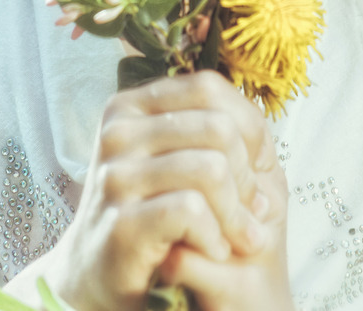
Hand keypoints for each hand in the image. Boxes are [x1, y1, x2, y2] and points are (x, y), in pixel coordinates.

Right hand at [42, 70, 280, 310]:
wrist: (102, 277)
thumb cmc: (159, 213)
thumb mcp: (186, 160)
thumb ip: (219, 130)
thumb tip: (260, 138)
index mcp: (133, 104)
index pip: (207, 86)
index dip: (246, 126)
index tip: (255, 167)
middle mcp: (118, 130)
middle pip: (217, 127)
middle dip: (247, 175)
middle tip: (251, 210)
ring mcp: (116, 175)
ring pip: (211, 168)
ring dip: (237, 213)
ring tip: (236, 236)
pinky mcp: (121, 222)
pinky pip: (191, 209)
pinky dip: (216, 235)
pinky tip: (214, 250)